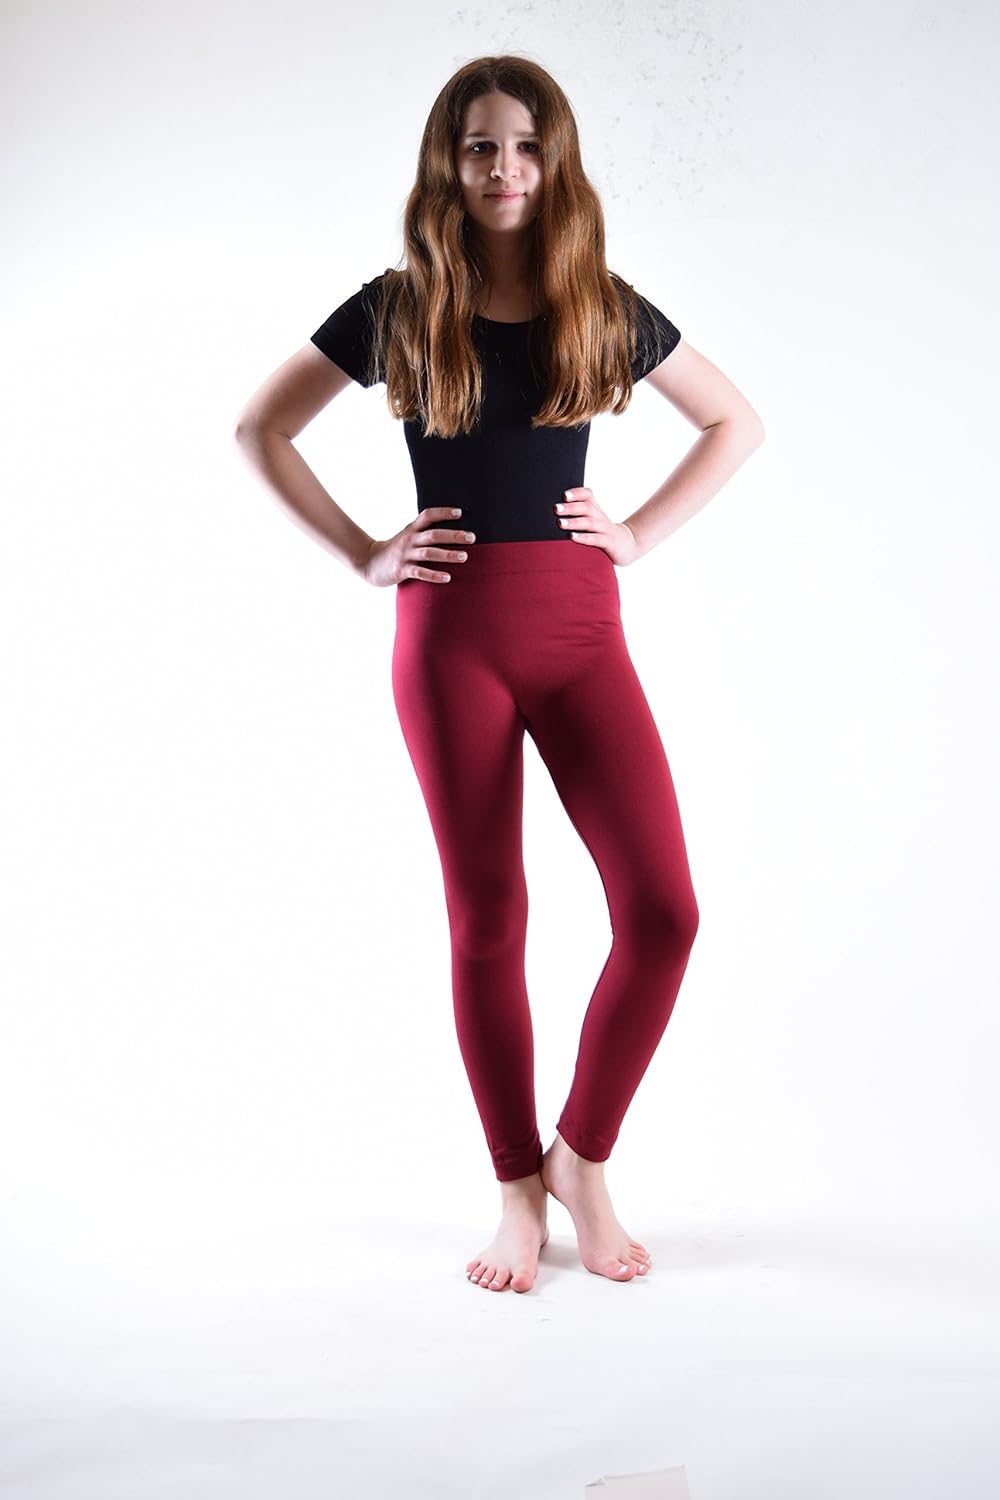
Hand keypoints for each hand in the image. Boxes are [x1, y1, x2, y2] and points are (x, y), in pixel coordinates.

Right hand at [361, 506, 476, 586]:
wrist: (369, 563)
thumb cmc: (396, 550)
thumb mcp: (408, 536)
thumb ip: (424, 532)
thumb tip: (450, 530)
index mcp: (412, 529)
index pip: (428, 516)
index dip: (443, 512)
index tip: (460, 513)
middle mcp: (409, 540)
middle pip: (433, 535)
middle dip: (454, 535)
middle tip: (472, 537)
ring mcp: (405, 555)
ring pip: (429, 553)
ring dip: (448, 554)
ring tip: (464, 556)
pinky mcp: (401, 571)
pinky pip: (420, 572)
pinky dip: (434, 575)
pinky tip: (447, 577)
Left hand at [554, 488, 640, 565]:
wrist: (627, 546)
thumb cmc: (602, 533)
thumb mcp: (592, 521)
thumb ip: (577, 515)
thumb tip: (553, 512)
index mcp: (596, 509)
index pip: (588, 495)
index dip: (577, 493)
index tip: (564, 495)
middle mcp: (601, 517)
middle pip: (587, 508)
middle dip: (570, 507)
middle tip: (556, 508)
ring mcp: (606, 530)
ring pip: (590, 523)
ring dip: (574, 522)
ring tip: (560, 523)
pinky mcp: (609, 543)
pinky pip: (596, 539)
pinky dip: (583, 537)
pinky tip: (572, 537)